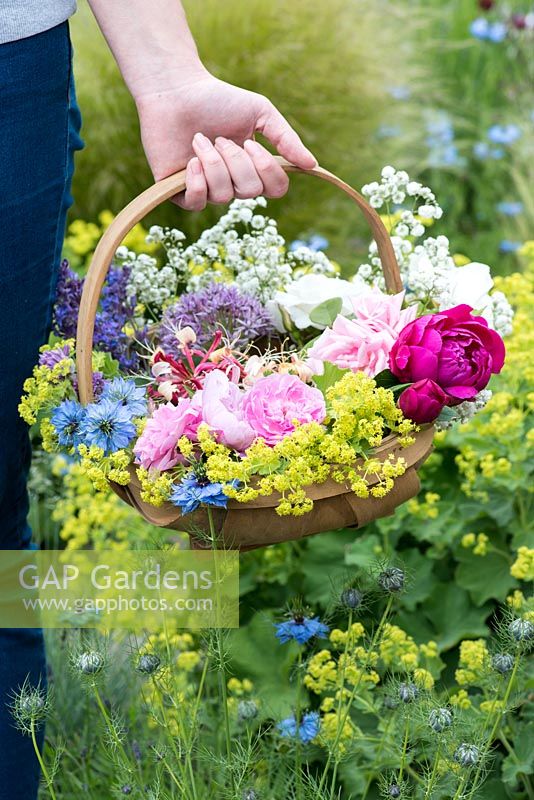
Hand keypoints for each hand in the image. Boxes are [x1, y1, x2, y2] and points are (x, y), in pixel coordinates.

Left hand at [136, 73, 316, 209]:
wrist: (176, 92)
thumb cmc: (218, 100)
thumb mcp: (260, 113)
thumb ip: (286, 139)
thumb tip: (312, 164)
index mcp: (254, 168)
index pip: (275, 189)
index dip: (267, 171)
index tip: (250, 143)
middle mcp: (233, 184)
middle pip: (250, 191)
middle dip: (236, 161)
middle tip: (219, 138)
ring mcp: (208, 190)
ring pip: (224, 195)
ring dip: (213, 163)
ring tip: (199, 139)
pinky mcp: (181, 193)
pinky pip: (198, 202)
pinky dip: (197, 181)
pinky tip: (190, 161)